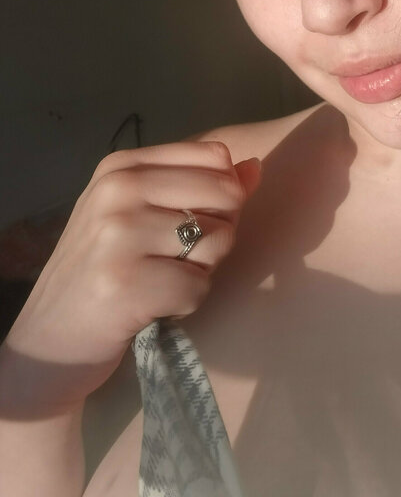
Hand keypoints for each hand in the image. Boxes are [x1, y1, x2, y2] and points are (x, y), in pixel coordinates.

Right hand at [0, 141, 260, 416]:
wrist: (50, 340)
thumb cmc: (101, 271)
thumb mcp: (140, 215)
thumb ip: (199, 188)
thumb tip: (254, 168)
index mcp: (121, 166)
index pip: (214, 157)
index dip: (220, 195)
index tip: (185, 222)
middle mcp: (117, 190)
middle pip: (225, 195)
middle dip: (217, 234)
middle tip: (175, 259)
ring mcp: (119, 235)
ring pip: (218, 240)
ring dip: (200, 272)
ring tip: (159, 281)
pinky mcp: (126, 283)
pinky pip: (199, 286)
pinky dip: (186, 304)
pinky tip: (153, 307)